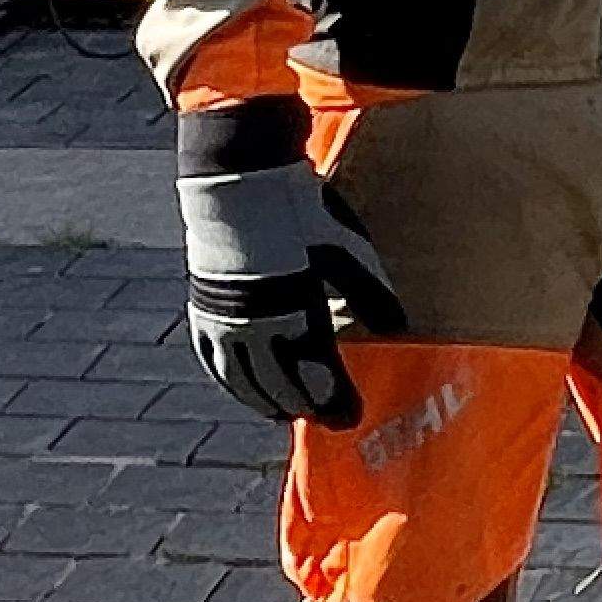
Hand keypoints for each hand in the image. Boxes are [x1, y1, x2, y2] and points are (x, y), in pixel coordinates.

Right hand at [177, 108, 408, 427]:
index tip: (351, 417)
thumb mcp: (345, 250)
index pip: (317, 375)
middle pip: (281, 385)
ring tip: (285, 412)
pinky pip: (217, 363)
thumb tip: (398, 327)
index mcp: (295, 315)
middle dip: (306, 404)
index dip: (334, 400)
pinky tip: (242, 388)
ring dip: (267, 400)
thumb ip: (369, 293)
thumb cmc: (300, 213)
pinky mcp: (204, 312)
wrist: (239, 183)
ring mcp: (225, 324)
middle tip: (325, 418)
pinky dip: (232, 382)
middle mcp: (256, 328)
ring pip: (245, 381)